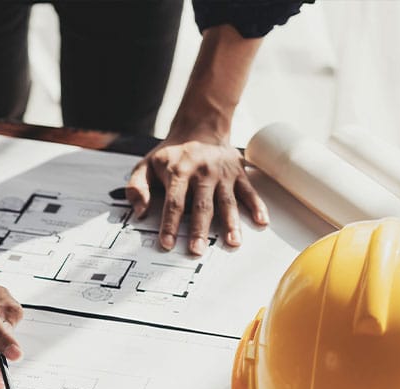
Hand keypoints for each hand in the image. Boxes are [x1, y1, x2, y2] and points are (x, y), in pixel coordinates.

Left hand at [126, 132, 268, 255]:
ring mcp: (222, 173)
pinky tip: (261, 221)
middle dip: (199, 230)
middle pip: (201, 206)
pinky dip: (257, 206)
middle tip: (197, 250)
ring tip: (233, 242)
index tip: (167, 243)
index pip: (173, 203)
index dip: (169, 224)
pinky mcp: (238, 173)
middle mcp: (202, 172)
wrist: (200, 127)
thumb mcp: (146, 165)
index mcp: (178, 171)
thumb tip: (139, 212)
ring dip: (231, 223)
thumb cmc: (172, 153)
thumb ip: (138, 188)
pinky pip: (249, 191)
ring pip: (227, 201)